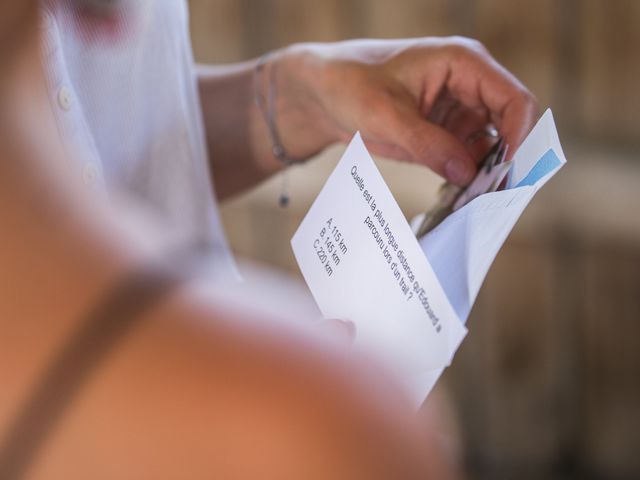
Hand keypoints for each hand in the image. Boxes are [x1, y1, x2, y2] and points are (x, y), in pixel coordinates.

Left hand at [277, 37, 538, 185]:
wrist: (324, 94)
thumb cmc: (350, 86)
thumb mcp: (386, 115)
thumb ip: (427, 143)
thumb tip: (467, 174)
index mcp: (462, 63)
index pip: (512, 98)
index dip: (520, 136)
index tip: (508, 172)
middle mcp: (468, 85)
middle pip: (510, 124)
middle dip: (507, 160)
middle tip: (495, 196)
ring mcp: (459, 111)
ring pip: (492, 146)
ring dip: (488, 174)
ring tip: (478, 203)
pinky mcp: (445, 133)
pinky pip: (469, 158)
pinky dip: (469, 178)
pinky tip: (462, 198)